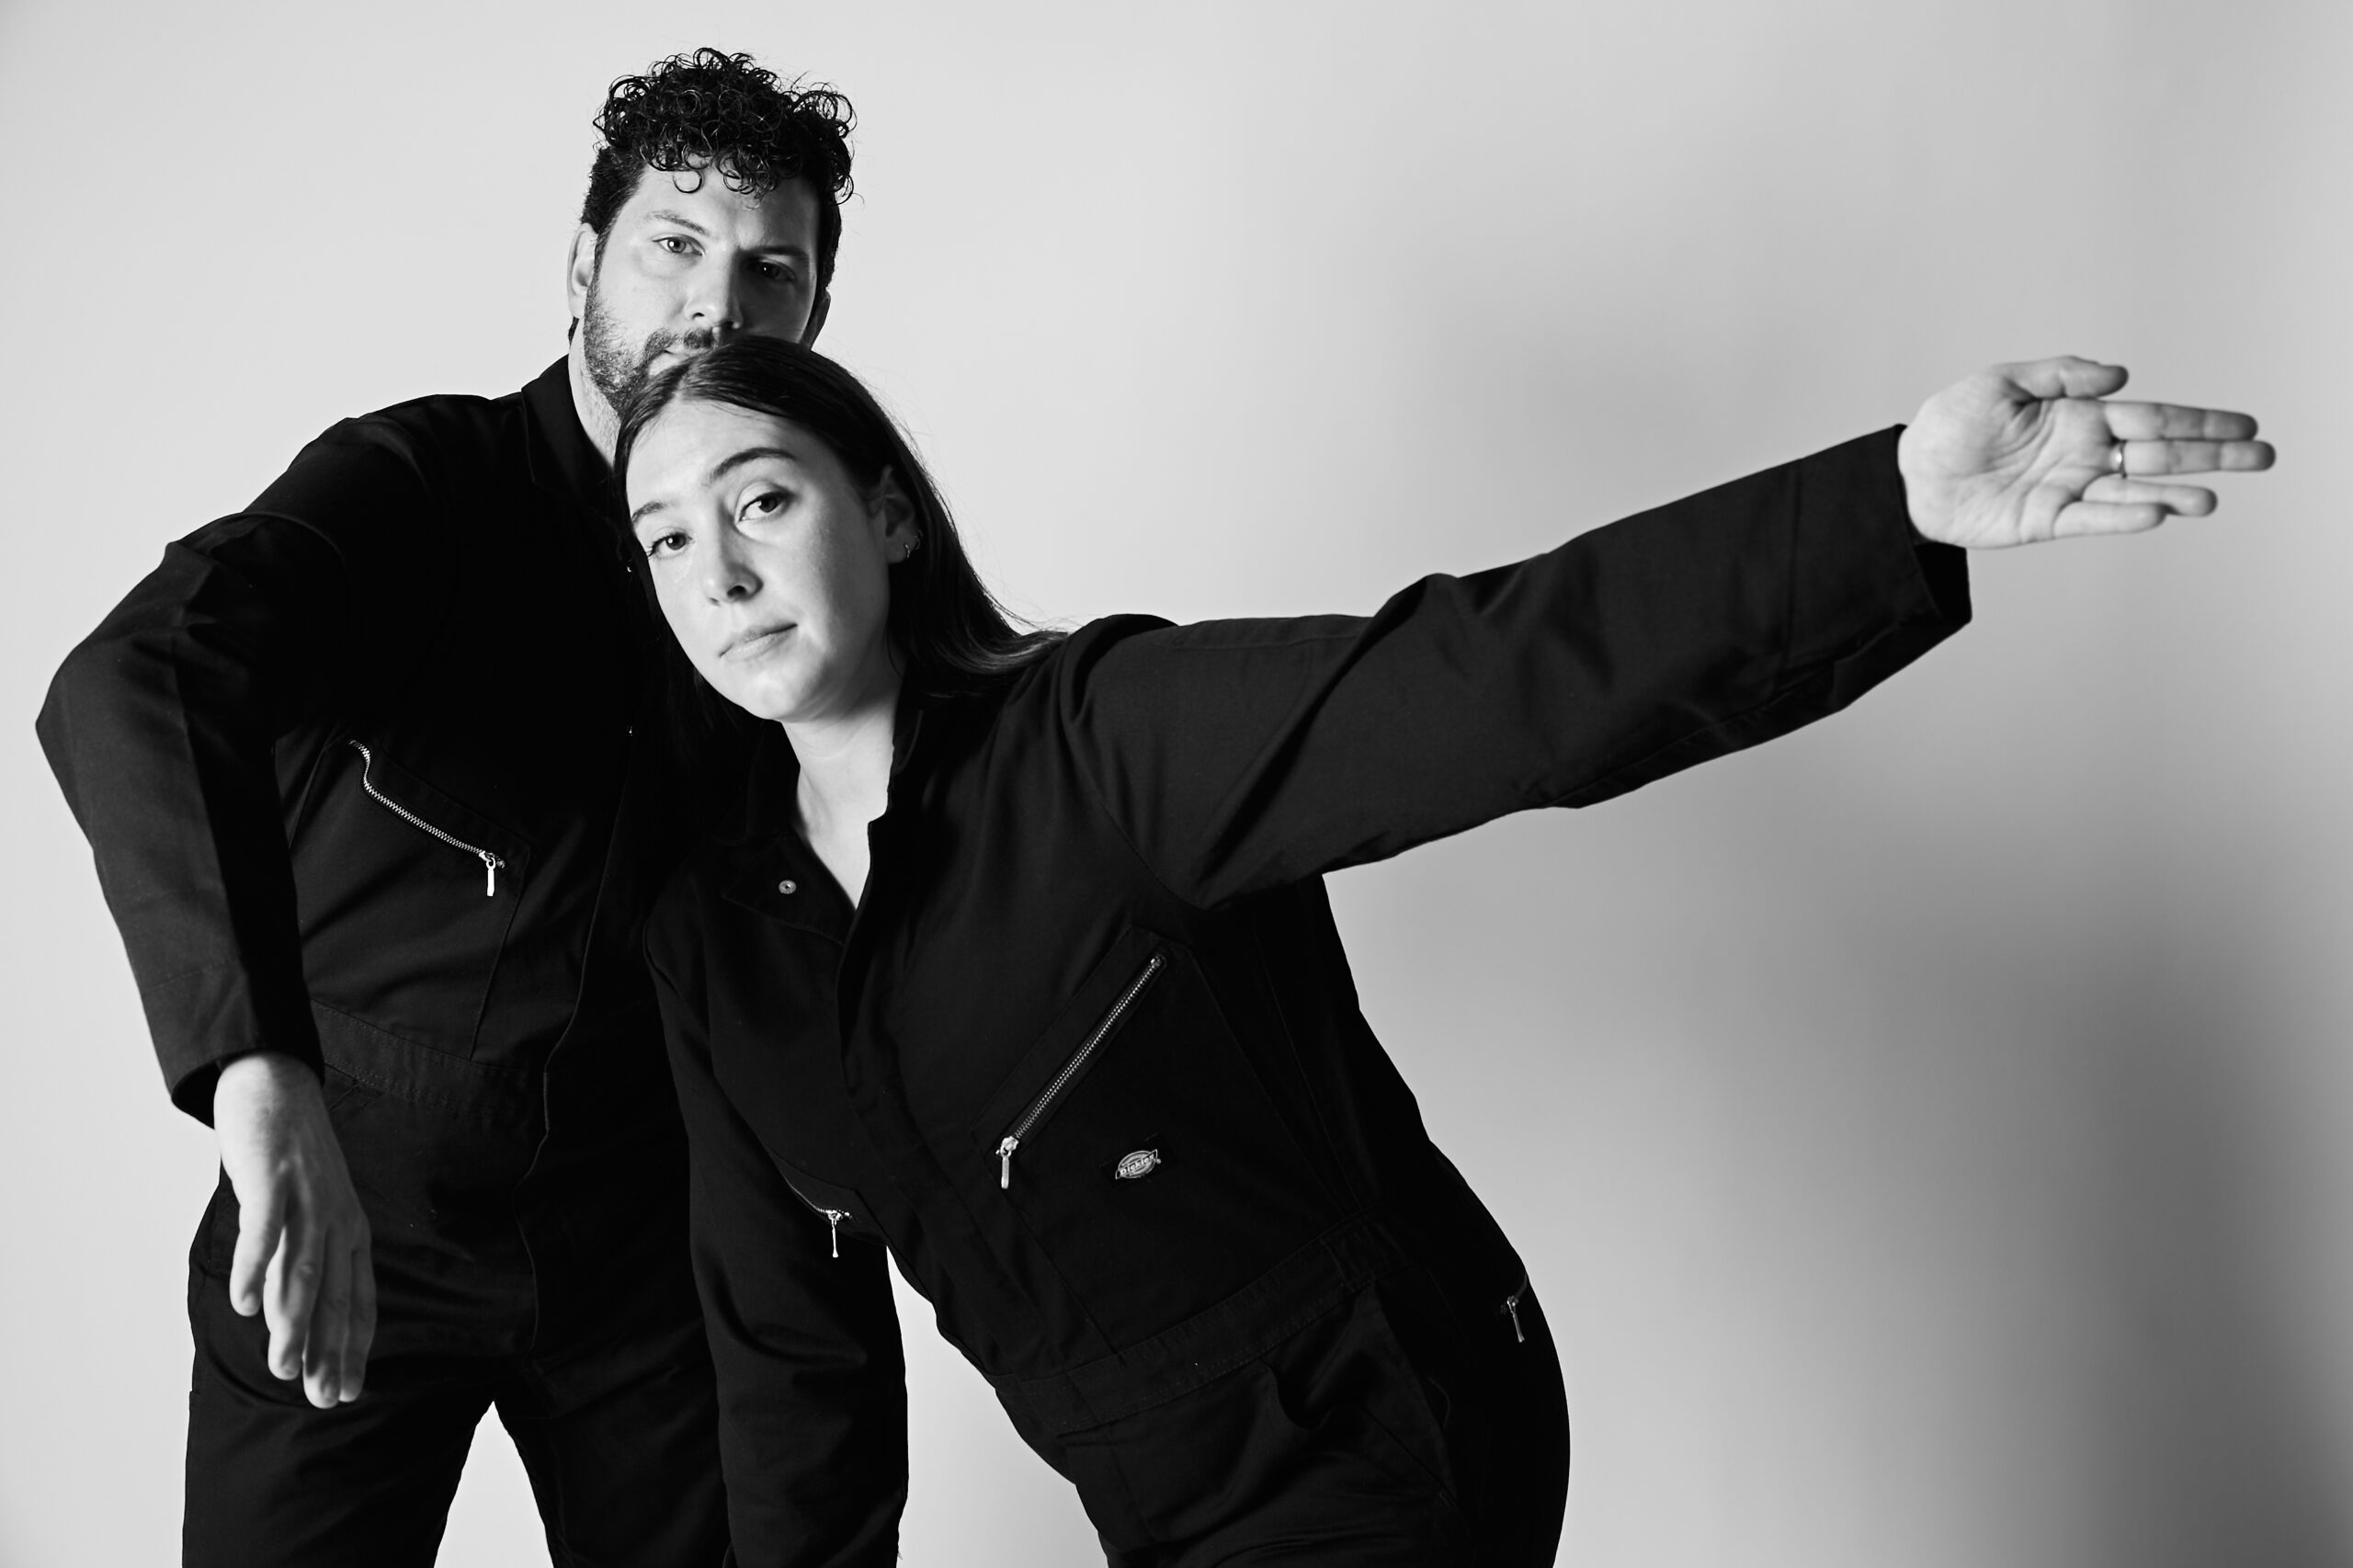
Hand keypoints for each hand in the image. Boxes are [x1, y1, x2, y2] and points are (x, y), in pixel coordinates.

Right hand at [214, 1052, 375, 1406]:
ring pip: (303, 1270)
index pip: (357, 1299)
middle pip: (335, 1295)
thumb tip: (291, 1317)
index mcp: (350, 1232)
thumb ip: (301, 1261)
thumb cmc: (291, 1163)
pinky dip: (255, 1268)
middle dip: (328, 1351)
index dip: (352, 1348)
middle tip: (321, 1399)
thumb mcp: (307, 1215)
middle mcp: (337, 1219)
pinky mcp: (273, 1180)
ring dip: (293, 1323)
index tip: (345, 1393)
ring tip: (282, 1368)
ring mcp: (307, 1199)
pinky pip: (265, 1230)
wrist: (277, 1090)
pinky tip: (244, 1306)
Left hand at [1897, 357, 2273, 547]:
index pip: (2152, 418)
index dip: (2199, 422)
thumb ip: (2061, 374)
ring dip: (2174, 494)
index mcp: (2079, 417)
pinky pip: (2091, 519)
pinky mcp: (2044, 520)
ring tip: (2211, 498)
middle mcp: (2083, 454)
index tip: (2245, 425)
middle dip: (2211, 456)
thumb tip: (2121, 375)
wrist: (1908, 473)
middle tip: (2262, 457)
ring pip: (2133, 491)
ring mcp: (2067, 489)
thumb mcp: (2000, 383)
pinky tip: (2156, 511)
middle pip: (2159, 454)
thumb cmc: (1950, 424)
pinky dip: (2122, 516)